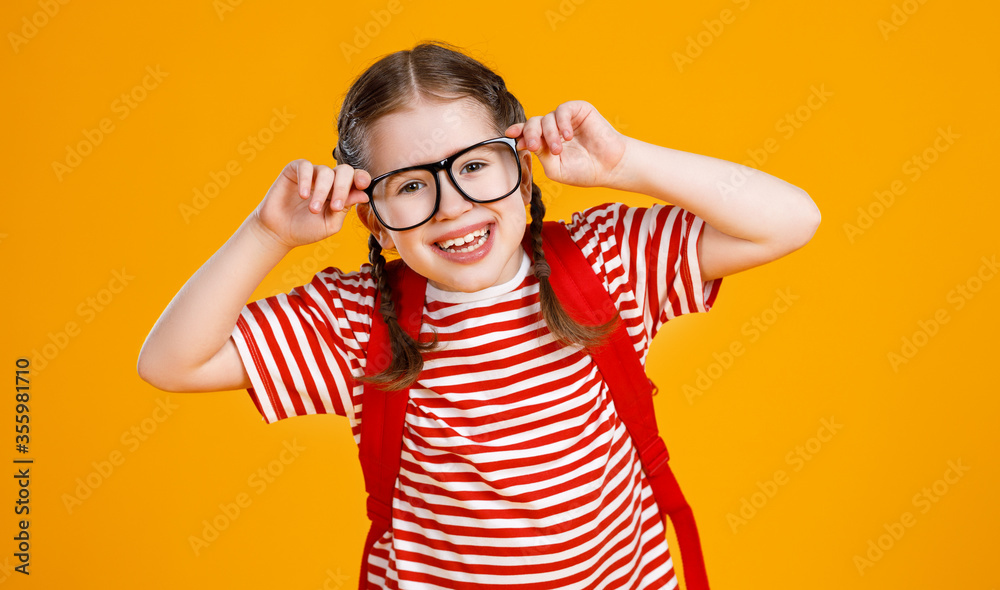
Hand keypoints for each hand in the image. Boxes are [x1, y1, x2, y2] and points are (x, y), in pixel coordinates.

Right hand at [250, 159, 370, 249]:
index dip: (362, 178)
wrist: (279, 232)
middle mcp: (329, 181)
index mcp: (341, 192)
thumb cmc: (306, 229)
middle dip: (343, 188)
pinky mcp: (295, 170)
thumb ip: (346, 208)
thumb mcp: (330, 223)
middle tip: (335, 207)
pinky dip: (307, 180)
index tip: (363, 185)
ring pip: (326, 171)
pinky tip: (304, 195)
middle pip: (345, 171)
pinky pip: (305, 166)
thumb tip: (364, 194)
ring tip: (313, 209)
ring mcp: (312, 175)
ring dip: (322, 191)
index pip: (356, 179)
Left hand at [505, 100, 628, 189]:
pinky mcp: (578, 110)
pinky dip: (562, 123)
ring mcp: (565, 119)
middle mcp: (553, 129)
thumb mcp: (555, 168)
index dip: (517, 132)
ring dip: (549, 134)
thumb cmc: (584, 171)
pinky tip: (567, 136)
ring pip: (546, 118)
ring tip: (558, 150)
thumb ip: (540, 155)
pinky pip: (562, 111)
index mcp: (545, 143)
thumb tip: (524, 142)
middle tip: (533, 146)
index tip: (510, 135)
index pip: (527, 133)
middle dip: (529, 134)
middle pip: (533, 123)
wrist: (610, 167)